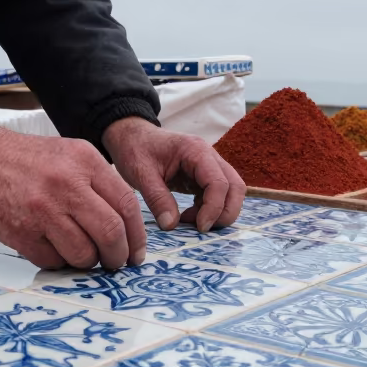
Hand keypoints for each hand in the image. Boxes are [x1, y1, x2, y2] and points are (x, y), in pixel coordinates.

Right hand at [0, 122, 145, 269]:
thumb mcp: (68, 154)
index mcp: (85, 162)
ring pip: (84, 254)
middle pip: (111, 234)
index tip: (136, 252)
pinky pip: (53, 261)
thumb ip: (98, 183)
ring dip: (88, 263)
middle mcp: (67, 185)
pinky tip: (52, 249)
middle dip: (118, 256)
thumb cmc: (23, 159)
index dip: (137, 236)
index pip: (126, 206)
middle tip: (115, 263)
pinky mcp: (20, 233)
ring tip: (82, 256)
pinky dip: (58, 262)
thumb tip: (124, 224)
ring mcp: (42, 210)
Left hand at [102, 117, 245, 231]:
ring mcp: (209, 165)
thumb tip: (171, 225)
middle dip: (226, 212)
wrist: (132, 137)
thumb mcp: (141, 174)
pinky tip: (189, 216)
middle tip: (203, 229)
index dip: (214, 208)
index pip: (219, 182)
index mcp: (196, 151)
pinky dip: (210, 209)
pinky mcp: (204, 176)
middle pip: (235, 186)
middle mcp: (209, 156)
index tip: (199, 227)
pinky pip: (218, 194)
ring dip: (220, 211)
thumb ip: (157, 198)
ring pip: (231, 190)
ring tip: (194, 223)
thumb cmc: (135, 149)